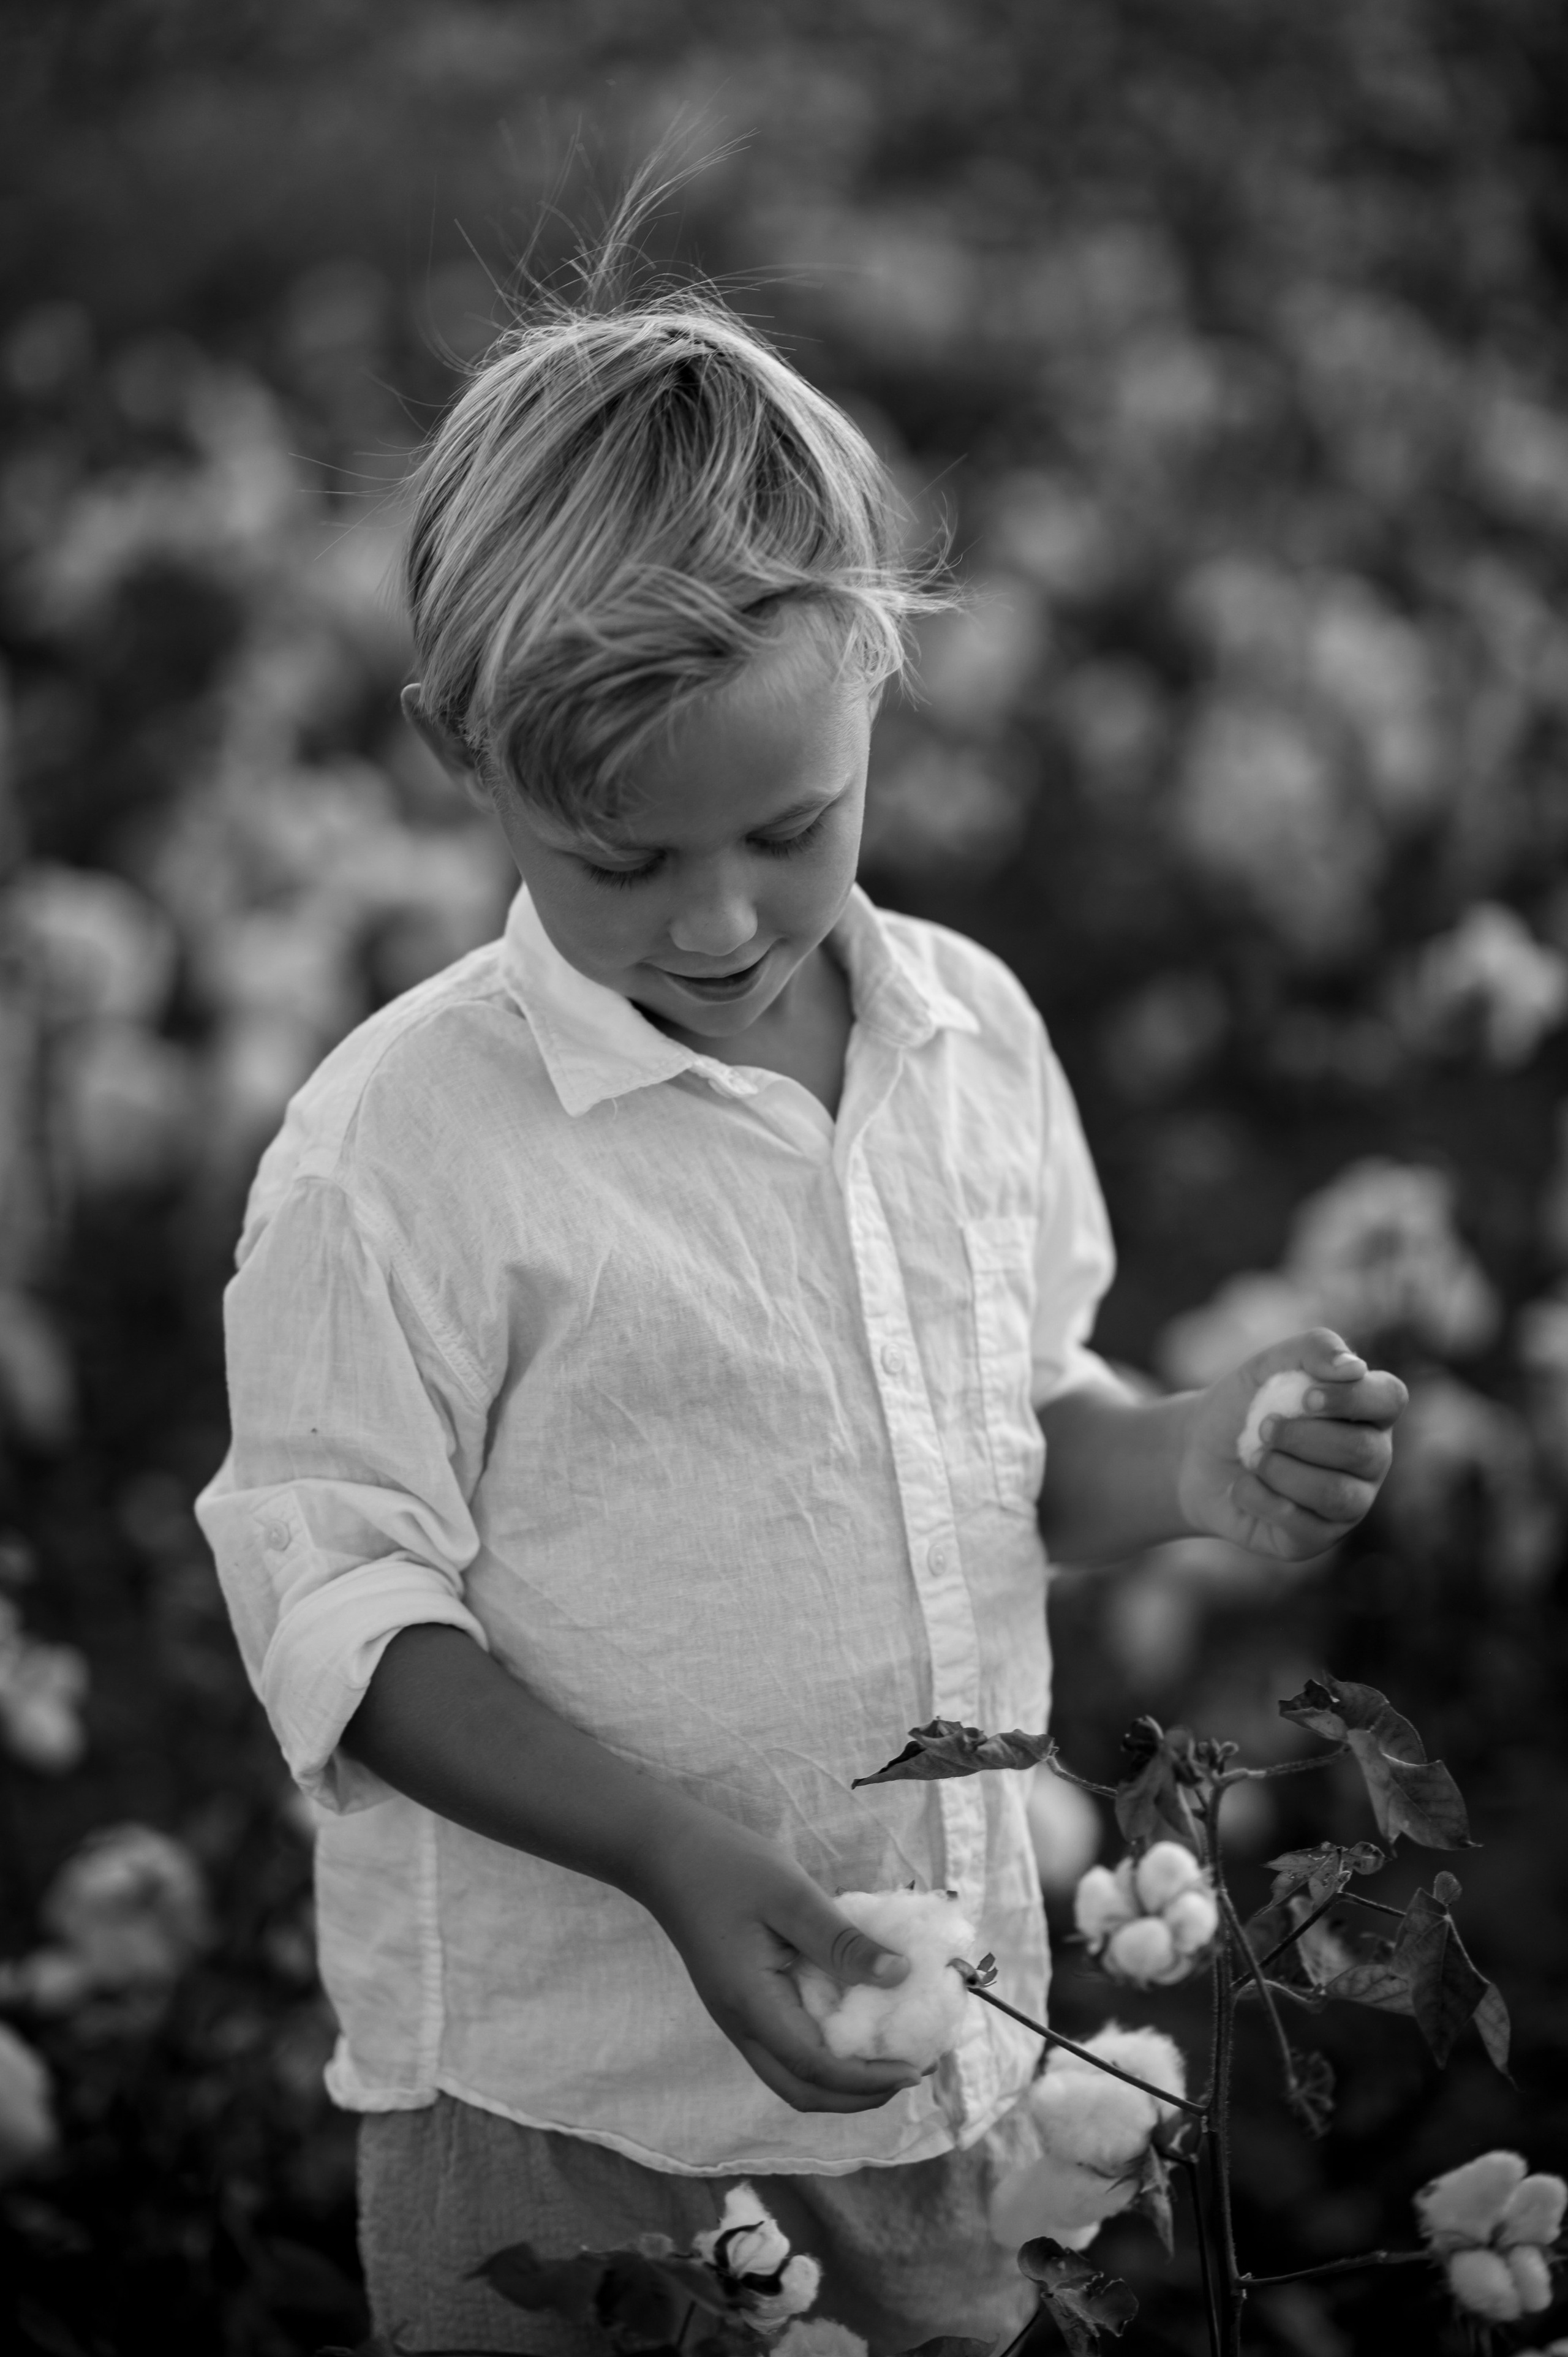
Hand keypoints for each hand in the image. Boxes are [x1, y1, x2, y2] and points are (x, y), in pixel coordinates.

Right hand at [634, 1808, 919, 2112]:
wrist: (666, 1855)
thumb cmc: (727, 1867)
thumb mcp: (791, 1895)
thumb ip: (841, 1941)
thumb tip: (899, 1976)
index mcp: (751, 2004)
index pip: (815, 2068)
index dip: (868, 2079)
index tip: (915, 2068)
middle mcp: (741, 2024)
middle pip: (802, 2091)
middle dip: (859, 2095)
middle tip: (910, 2069)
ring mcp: (737, 2017)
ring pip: (792, 2075)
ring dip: (843, 2080)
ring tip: (890, 2052)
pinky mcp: (742, 2002)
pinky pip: (786, 2047)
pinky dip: (825, 2053)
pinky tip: (854, 2023)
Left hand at [1177, 1328, 1407, 1560]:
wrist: (1195, 1454)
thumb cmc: (1244, 1406)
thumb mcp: (1268, 1365)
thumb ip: (1313, 1349)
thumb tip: (1354, 1367)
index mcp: (1367, 1411)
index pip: (1391, 1398)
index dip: (1353, 1398)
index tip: (1304, 1397)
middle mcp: (1370, 1458)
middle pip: (1364, 1451)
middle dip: (1303, 1438)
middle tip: (1262, 1428)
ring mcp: (1349, 1502)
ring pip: (1337, 1494)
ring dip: (1282, 1470)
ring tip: (1253, 1457)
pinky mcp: (1318, 1537)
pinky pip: (1303, 1525)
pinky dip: (1261, 1499)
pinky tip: (1244, 1486)